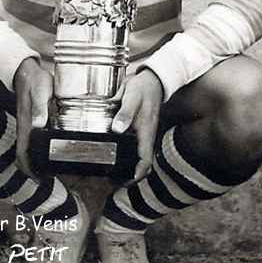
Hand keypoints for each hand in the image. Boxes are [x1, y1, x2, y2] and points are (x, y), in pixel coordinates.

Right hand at [13, 58, 52, 178]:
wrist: (25, 70)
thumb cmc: (35, 80)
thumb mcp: (41, 90)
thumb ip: (41, 106)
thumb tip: (38, 125)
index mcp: (26, 126)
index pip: (22, 155)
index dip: (29, 171)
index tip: (40, 180)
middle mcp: (25, 129)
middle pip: (24, 159)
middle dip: (34, 173)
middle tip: (50, 178)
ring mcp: (26, 126)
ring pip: (27, 152)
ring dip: (36, 164)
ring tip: (52, 171)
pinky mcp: (30, 122)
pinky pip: (31, 142)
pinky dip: (38, 152)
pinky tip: (50, 152)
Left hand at [111, 68, 163, 182]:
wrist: (152, 80)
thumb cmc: (143, 88)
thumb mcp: (133, 97)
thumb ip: (125, 112)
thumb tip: (117, 129)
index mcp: (146, 132)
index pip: (146, 161)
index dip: (138, 174)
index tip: (127, 181)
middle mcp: (146, 137)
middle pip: (141, 164)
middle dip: (129, 177)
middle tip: (113, 182)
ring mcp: (142, 135)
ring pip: (137, 158)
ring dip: (126, 168)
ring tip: (109, 174)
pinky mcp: (138, 131)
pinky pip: (133, 149)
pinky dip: (125, 156)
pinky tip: (111, 154)